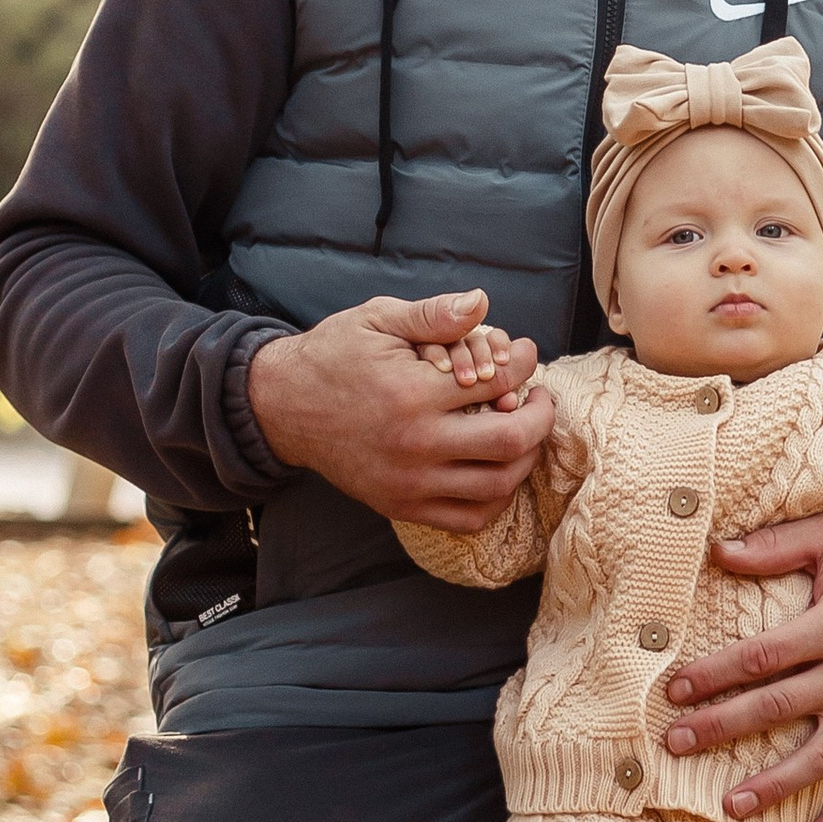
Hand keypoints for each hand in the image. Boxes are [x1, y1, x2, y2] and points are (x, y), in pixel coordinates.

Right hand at [248, 291, 552, 529]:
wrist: (283, 406)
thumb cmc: (334, 355)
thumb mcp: (378, 319)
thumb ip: (433, 314)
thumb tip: (482, 303)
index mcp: (413, 394)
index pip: (498, 381)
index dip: (524, 364)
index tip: (526, 353)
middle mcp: (415, 445)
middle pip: (510, 442)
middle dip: (539, 417)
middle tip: (538, 398)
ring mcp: (408, 482)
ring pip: (496, 487)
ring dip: (524, 460)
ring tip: (523, 432)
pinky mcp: (399, 505)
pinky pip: (467, 519)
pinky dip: (495, 499)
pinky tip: (497, 469)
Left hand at [660, 516, 822, 821]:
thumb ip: (776, 545)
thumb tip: (716, 549)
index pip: (765, 656)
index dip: (717, 673)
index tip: (677, 689)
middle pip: (781, 707)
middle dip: (724, 727)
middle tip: (676, 744)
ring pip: (821, 757)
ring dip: (776, 786)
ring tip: (730, 807)